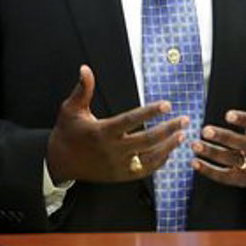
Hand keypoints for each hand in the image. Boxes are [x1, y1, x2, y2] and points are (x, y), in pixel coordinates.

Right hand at [46, 65, 187, 182]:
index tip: (168, 104)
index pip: (131, 120)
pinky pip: (145, 170)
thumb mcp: (71, 109)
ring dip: (169, 146)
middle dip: (169, 130)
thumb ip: (83, 89)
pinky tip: (170, 150)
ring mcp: (118, 166)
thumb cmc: (68, 132)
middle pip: (147, 140)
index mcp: (102, 132)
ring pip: (150, 158)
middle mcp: (112, 150)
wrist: (59, 162)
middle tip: (185, 120)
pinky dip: (159, 161)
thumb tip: (85, 68)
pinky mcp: (120, 176)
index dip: (151, 112)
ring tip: (183, 135)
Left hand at [191, 68, 245, 186]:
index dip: (243, 120)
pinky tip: (194, 162)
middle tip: (204, 130)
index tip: (227, 114)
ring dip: (212, 153)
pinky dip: (208, 171)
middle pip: (242, 144)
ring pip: (231, 160)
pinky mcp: (242, 179)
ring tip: (195, 145)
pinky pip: (224, 176)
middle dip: (223, 138)